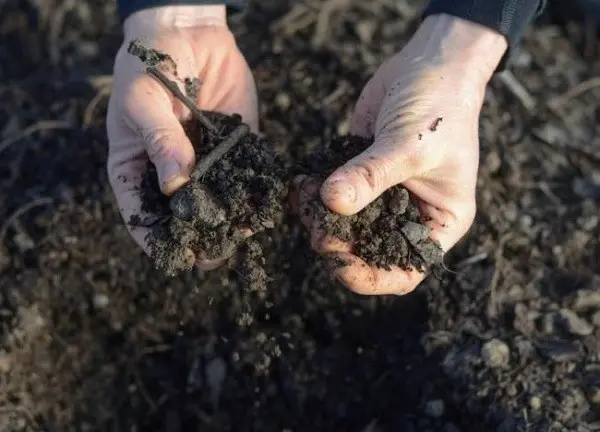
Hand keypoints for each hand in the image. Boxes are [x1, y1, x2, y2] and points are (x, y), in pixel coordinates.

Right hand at [107, 5, 257, 269]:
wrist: (189, 33)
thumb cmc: (150, 64)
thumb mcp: (144, 100)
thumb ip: (160, 141)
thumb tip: (176, 187)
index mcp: (136, 166)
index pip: (140, 213)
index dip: (155, 238)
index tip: (174, 257)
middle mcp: (171, 171)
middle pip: (181, 215)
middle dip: (197, 237)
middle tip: (214, 256)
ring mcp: (205, 162)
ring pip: (216, 201)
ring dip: (229, 221)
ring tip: (243, 236)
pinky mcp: (234, 148)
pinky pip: (244, 175)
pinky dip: (253, 192)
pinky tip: (264, 207)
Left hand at [294, 15, 507, 294]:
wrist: (430, 63)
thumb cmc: (440, 106)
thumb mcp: (411, 145)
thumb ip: (371, 176)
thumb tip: (331, 202)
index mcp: (439, 222)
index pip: (407, 270)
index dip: (373, 278)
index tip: (340, 263)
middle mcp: (410, 214)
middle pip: (370, 251)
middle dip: (341, 245)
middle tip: (317, 231)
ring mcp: (383, 194)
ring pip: (346, 224)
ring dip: (322, 219)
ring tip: (305, 203)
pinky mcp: (359, 172)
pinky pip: (333, 193)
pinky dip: (314, 194)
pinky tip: (301, 187)